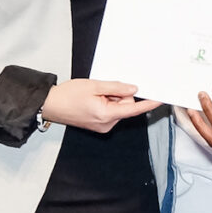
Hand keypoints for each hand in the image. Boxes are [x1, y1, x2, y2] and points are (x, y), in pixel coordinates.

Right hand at [41, 78, 164, 133]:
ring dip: (110, 99)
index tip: (160, 100)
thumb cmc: (68, 95)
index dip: (148, 104)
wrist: (51, 105)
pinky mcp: (99, 125)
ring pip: (118, 108)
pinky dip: (106, 104)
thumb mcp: (94, 86)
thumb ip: (116, 88)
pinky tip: (92, 100)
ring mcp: (103, 126)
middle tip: (101, 89)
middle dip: (118, 95)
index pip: (134, 109)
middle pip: (125, 106)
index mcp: (107, 115)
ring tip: (93, 95)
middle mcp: (107, 124)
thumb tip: (133, 90)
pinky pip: (111, 111)